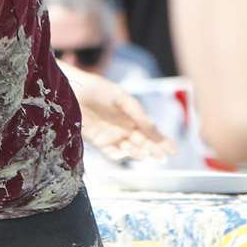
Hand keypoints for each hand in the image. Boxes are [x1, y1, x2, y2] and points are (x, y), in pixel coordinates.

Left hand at [60, 64, 174, 161]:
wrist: (72, 89)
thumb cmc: (98, 89)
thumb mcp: (122, 99)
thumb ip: (138, 115)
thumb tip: (155, 129)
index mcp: (132, 115)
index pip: (151, 131)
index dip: (162, 141)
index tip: (174, 150)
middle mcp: (123, 126)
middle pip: (142, 142)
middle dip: (153, 150)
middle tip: (163, 158)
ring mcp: (111, 134)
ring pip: (129, 149)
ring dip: (137, 152)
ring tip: (144, 154)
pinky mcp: (98, 140)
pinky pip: (111, 151)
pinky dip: (118, 155)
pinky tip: (124, 153)